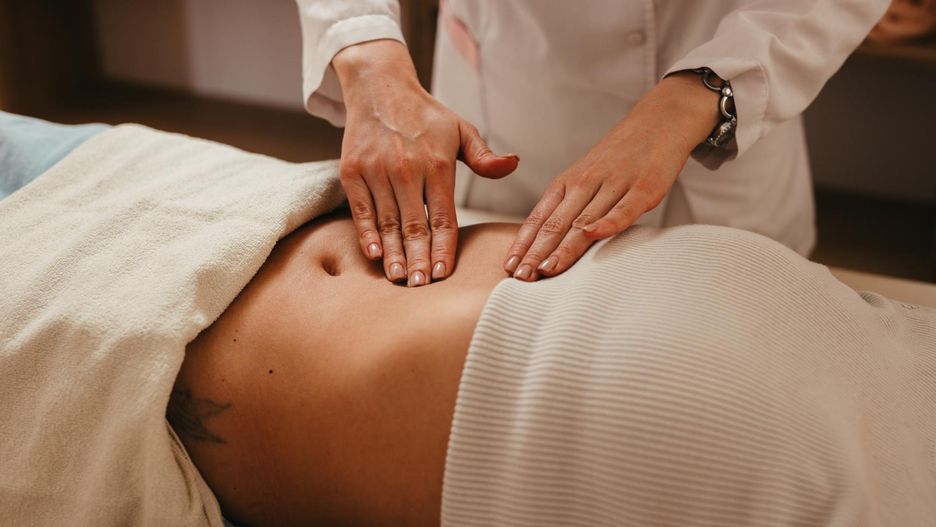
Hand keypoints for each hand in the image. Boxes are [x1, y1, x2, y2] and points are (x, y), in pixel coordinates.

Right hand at [333, 40, 518, 286]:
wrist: (379, 88)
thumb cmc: (426, 116)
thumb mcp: (461, 129)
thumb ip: (484, 156)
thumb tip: (514, 164)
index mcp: (438, 163)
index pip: (444, 216)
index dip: (444, 247)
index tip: (444, 273)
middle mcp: (406, 168)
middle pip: (414, 225)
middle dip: (419, 259)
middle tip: (421, 287)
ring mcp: (376, 170)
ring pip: (387, 221)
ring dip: (393, 253)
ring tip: (400, 279)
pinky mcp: (352, 171)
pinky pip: (360, 209)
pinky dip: (367, 233)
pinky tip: (375, 254)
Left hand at [503, 72, 721, 280]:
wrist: (660, 122)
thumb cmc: (620, 158)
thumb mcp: (586, 177)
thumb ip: (569, 207)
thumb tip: (546, 244)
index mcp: (568, 183)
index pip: (539, 217)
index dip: (523, 244)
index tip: (508, 267)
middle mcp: (585, 183)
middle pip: (556, 223)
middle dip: (536, 253)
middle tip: (520, 277)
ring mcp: (614, 184)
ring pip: (584, 220)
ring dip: (564, 247)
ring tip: (547, 270)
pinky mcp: (644, 187)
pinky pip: (624, 208)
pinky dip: (608, 222)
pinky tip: (593, 236)